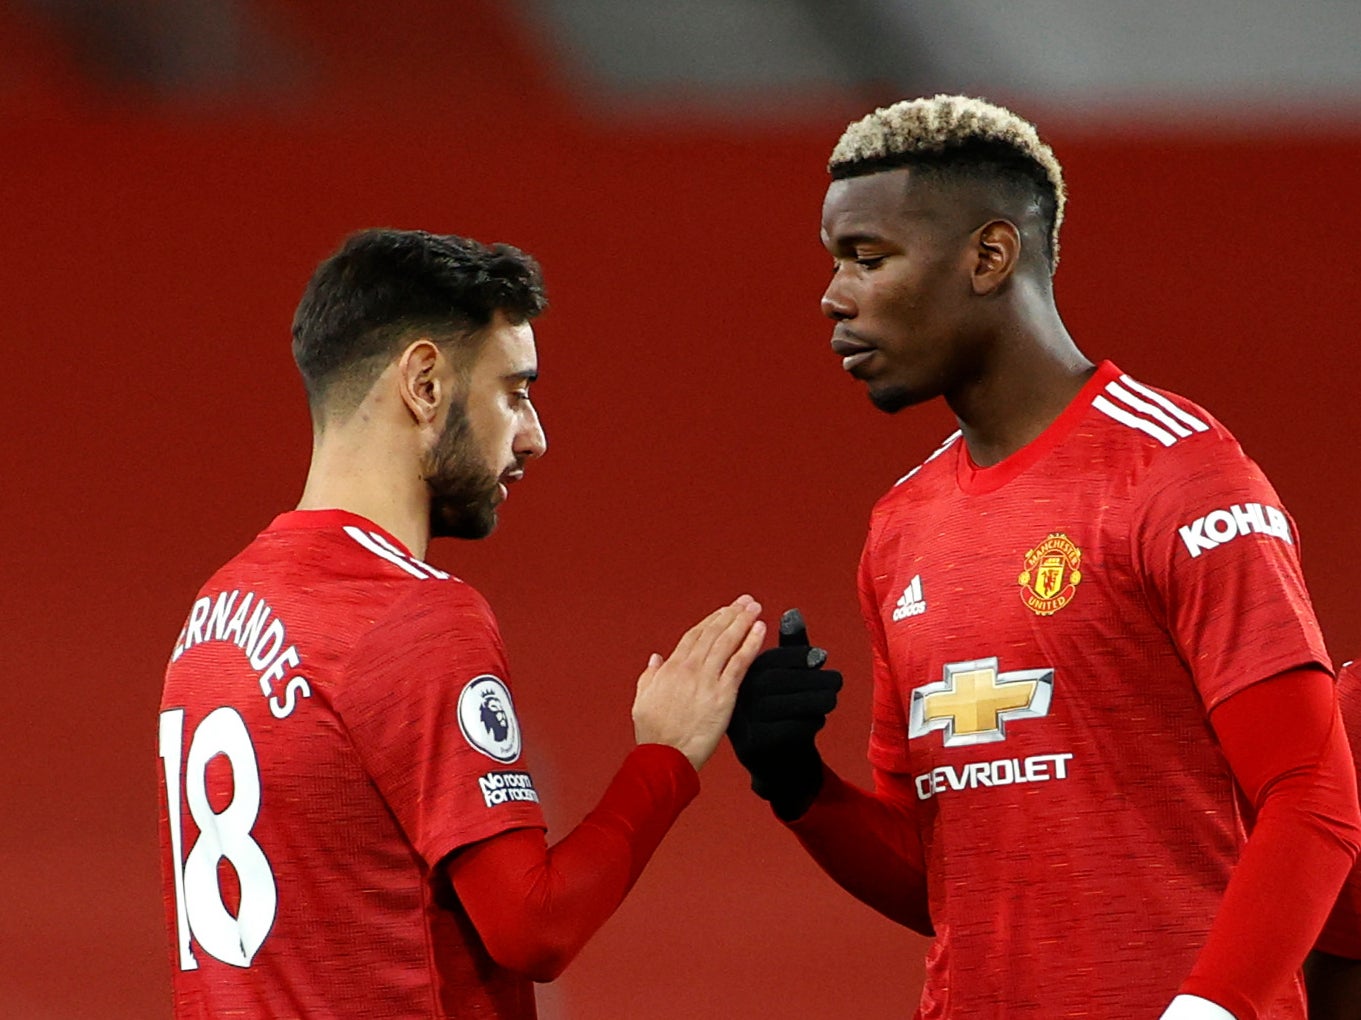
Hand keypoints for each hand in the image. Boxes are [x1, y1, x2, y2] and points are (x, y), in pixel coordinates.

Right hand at [633, 596, 766, 770]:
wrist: (665, 757)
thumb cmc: (653, 735)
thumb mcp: (643, 700)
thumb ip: (649, 676)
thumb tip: (656, 658)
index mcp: (671, 668)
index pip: (694, 636)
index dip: (712, 620)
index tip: (725, 610)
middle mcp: (689, 668)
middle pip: (714, 633)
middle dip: (731, 614)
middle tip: (746, 601)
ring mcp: (707, 680)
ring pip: (727, 642)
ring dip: (743, 621)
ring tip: (755, 608)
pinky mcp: (723, 695)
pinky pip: (740, 663)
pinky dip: (751, 643)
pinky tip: (760, 630)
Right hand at [727, 608, 842, 820]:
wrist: (780, 765)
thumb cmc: (787, 713)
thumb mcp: (790, 679)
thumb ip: (792, 648)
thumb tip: (793, 613)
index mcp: (742, 677)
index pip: (767, 660)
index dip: (795, 655)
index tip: (821, 657)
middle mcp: (736, 699)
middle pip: (775, 681)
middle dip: (811, 678)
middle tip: (837, 681)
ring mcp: (742, 724)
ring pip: (782, 705)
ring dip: (815, 700)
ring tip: (832, 699)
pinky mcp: (754, 747)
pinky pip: (787, 730)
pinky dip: (809, 723)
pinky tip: (818, 721)